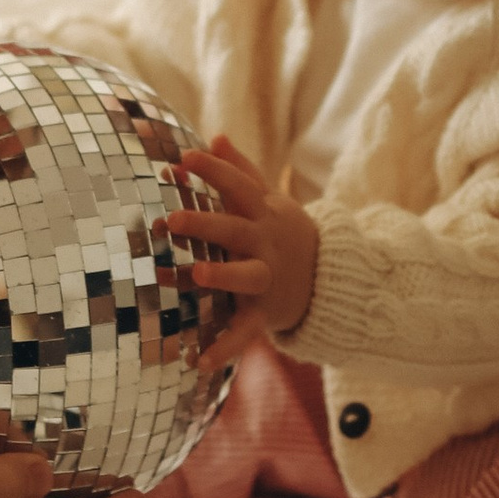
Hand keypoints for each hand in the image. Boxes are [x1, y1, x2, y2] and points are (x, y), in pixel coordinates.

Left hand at [166, 138, 320, 367]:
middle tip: (170, 218)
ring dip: (223, 275)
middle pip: (235, 229)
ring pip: (245, 276)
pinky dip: (224, 348)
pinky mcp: (262, 312)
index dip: (214, 171)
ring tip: (197, 274)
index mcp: (264, 213)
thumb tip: (215, 137)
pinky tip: (199, 361)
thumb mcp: (270, 199)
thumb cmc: (283, 232)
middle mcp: (265, 244)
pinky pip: (244, 331)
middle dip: (205, 223)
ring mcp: (266, 278)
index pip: (239, 186)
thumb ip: (241, 171)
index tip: (184, 157)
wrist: (328, 278)